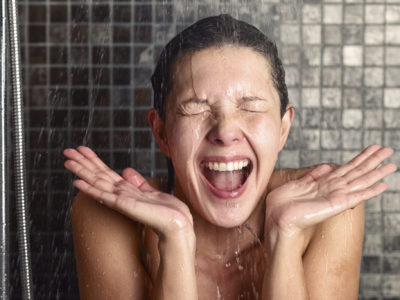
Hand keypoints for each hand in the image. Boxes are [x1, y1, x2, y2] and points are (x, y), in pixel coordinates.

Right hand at [63, 146, 193, 238]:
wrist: (176, 224)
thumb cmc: (166, 211)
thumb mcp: (151, 191)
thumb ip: (137, 183)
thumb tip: (126, 171)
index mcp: (126, 190)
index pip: (106, 172)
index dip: (93, 160)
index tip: (82, 150)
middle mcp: (120, 194)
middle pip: (97, 175)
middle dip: (82, 163)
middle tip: (66, 151)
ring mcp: (120, 200)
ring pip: (97, 182)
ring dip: (81, 172)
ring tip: (67, 161)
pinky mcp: (123, 205)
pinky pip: (103, 195)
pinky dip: (90, 189)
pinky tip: (78, 183)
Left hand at [265, 145, 396, 239]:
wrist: (277, 219)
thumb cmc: (283, 204)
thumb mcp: (298, 184)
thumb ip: (313, 176)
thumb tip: (326, 167)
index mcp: (325, 183)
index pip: (347, 167)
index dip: (361, 157)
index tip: (373, 148)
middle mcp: (333, 189)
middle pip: (358, 171)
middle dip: (373, 160)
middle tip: (389, 150)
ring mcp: (336, 196)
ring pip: (360, 180)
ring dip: (377, 172)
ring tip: (392, 164)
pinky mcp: (336, 204)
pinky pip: (357, 196)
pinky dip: (370, 191)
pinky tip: (383, 185)